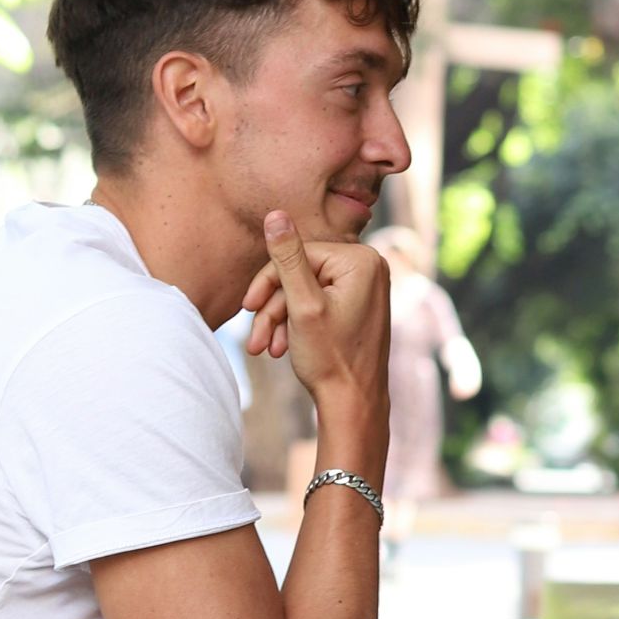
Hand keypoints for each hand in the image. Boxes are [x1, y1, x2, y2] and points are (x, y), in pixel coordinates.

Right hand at [241, 211, 389, 404]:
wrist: (354, 404)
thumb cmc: (331, 358)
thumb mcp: (301, 305)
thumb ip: (287, 258)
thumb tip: (275, 214)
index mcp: (362, 260)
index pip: (299, 254)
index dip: (269, 281)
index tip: (247, 308)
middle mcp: (370, 268)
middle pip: (301, 273)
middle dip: (274, 307)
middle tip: (255, 340)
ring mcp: (366, 287)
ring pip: (305, 292)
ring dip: (280, 320)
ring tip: (265, 349)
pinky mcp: (359, 305)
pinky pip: (318, 303)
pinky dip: (297, 324)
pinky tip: (283, 348)